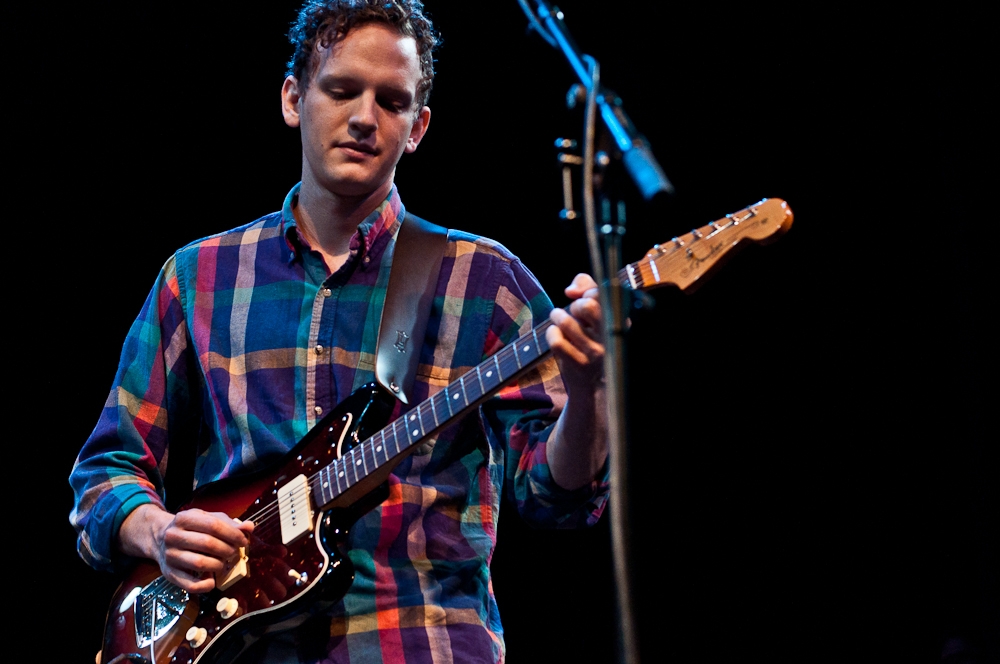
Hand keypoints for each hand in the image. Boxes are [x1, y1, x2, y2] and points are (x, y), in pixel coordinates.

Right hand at [120, 505, 253, 593]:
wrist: (160, 539)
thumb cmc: (191, 529)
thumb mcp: (207, 519)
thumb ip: (229, 523)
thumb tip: (249, 527)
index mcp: (184, 518)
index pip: (214, 525)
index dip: (233, 534)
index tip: (243, 540)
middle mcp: (173, 536)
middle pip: (208, 544)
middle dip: (228, 550)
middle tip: (234, 552)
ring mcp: (169, 556)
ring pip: (200, 564)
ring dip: (219, 565)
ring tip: (224, 563)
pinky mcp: (169, 573)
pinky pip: (190, 585)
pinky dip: (206, 585)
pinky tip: (212, 579)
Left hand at [546, 273, 605, 393]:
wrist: (591, 380)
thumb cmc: (592, 336)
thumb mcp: (596, 309)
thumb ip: (586, 286)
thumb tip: (571, 290)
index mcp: (620, 319)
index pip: (602, 293)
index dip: (587, 291)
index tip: (582, 298)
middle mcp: (612, 336)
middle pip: (587, 306)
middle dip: (574, 306)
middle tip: (573, 312)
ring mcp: (596, 353)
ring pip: (567, 322)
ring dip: (557, 316)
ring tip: (559, 319)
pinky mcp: (579, 365)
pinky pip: (556, 341)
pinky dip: (551, 334)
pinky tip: (556, 336)